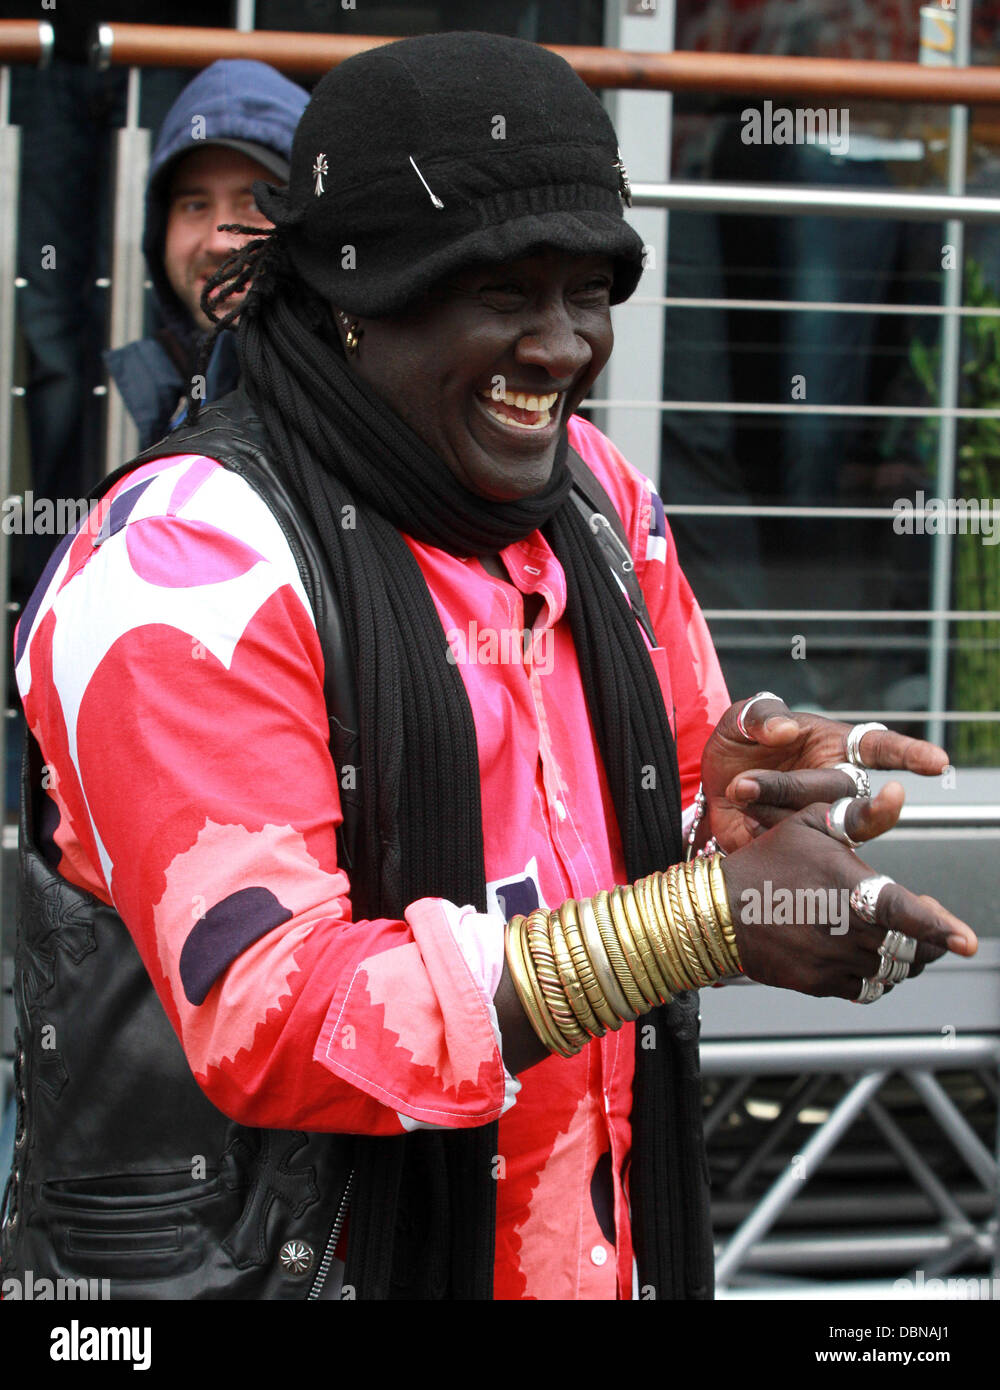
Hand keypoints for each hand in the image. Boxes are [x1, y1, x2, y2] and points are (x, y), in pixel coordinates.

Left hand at [701, 694, 948, 851]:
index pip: (881, 748)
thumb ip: (761, 716)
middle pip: (842, 792)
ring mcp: (825, 819)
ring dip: (770, 809)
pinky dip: (760, 832)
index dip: (910, 754)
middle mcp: (839, 783)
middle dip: (792, 789)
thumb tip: (785, 729)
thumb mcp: (742, 719)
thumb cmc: (740, 744)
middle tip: (744, 785)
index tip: (937, 763)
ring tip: (737, 791)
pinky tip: (743, 818)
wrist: (710, 785)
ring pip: (819, 822)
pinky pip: (795, 848)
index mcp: (837, 745)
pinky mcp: (805, 848)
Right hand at [721, 792, 976, 1000]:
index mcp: (850, 887)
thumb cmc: (765, 862)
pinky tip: (863, 956)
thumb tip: (896, 794)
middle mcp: (846, 929)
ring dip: (902, 959)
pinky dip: (874, 977)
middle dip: (927, 942)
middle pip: (910, 949)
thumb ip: (858, 815)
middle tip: (921, 928)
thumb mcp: (809, 823)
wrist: (719, 910)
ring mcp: (833, 960)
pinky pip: (865, 988)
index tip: (967, 941)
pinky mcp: (820, 982)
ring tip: (890, 940)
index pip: (908, 914)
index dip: (941, 929)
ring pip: (891, 971)